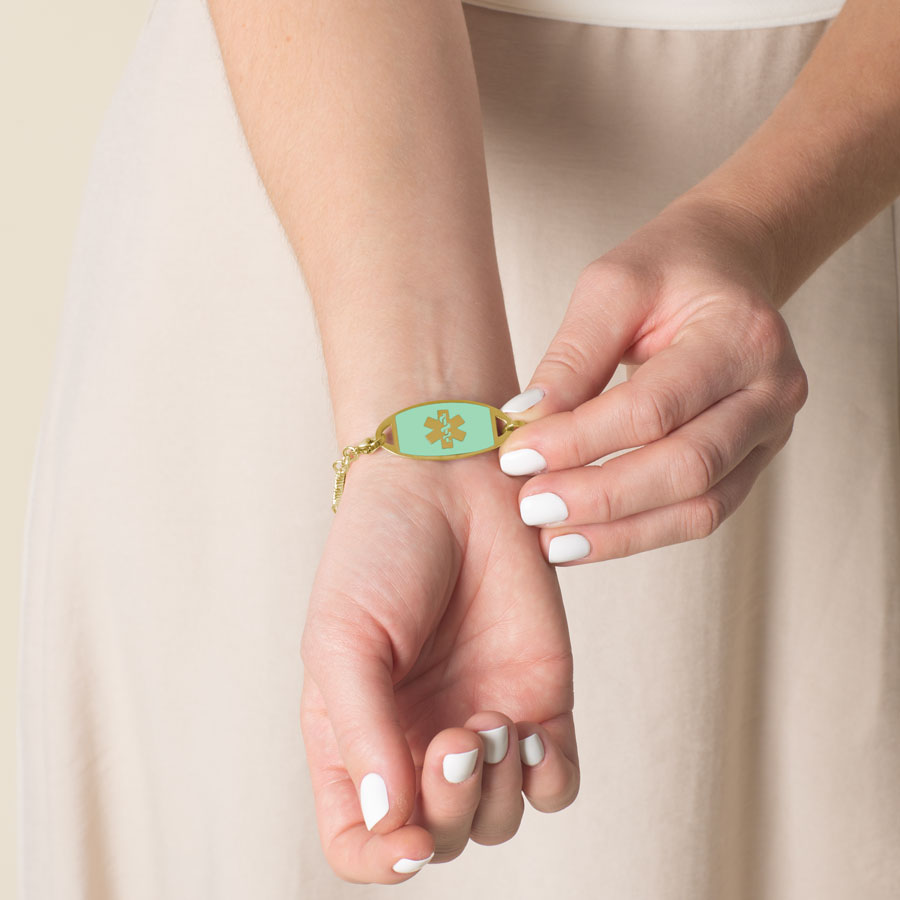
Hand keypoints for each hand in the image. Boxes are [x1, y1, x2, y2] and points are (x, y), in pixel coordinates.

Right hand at [300, 451, 577, 882]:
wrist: (446, 479)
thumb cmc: (376, 552)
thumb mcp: (341, 639)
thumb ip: (362, 733)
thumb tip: (391, 824)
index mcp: (356, 733)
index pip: (359, 839)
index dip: (380, 861)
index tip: (410, 838)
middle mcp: (416, 737)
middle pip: (441, 834)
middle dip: (452, 810)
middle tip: (456, 739)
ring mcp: (480, 719)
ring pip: (500, 817)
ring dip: (498, 793)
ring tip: (489, 721)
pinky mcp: (538, 694)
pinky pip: (554, 779)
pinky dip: (546, 778)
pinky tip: (529, 732)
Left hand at [497, 195, 808, 564]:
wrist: (727, 269)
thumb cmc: (668, 271)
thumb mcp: (612, 287)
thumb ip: (572, 358)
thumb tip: (523, 422)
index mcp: (741, 334)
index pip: (653, 406)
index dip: (580, 440)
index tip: (516, 456)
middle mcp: (771, 391)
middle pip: (686, 467)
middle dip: (600, 496)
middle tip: (532, 507)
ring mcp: (770, 434)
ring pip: (699, 507)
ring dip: (619, 532)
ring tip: (551, 539)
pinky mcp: (751, 464)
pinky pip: (700, 514)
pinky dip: (639, 533)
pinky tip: (585, 538)